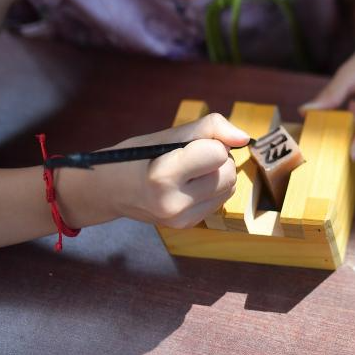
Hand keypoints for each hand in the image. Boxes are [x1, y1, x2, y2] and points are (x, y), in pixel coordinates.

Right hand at [99, 113, 246, 228]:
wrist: (110, 191)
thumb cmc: (138, 157)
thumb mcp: (168, 134)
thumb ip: (210, 128)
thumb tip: (244, 138)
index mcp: (163, 175)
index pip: (218, 153)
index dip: (208, 143)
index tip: (188, 146)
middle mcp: (173, 203)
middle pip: (229, 173)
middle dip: (218, 159)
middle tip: (191, 157)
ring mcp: (181, 219)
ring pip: (230, 187)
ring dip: (218, 174)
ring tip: (190, 171)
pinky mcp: (187, 226)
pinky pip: (220, 200)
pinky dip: (212, 188)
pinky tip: (189, 186)